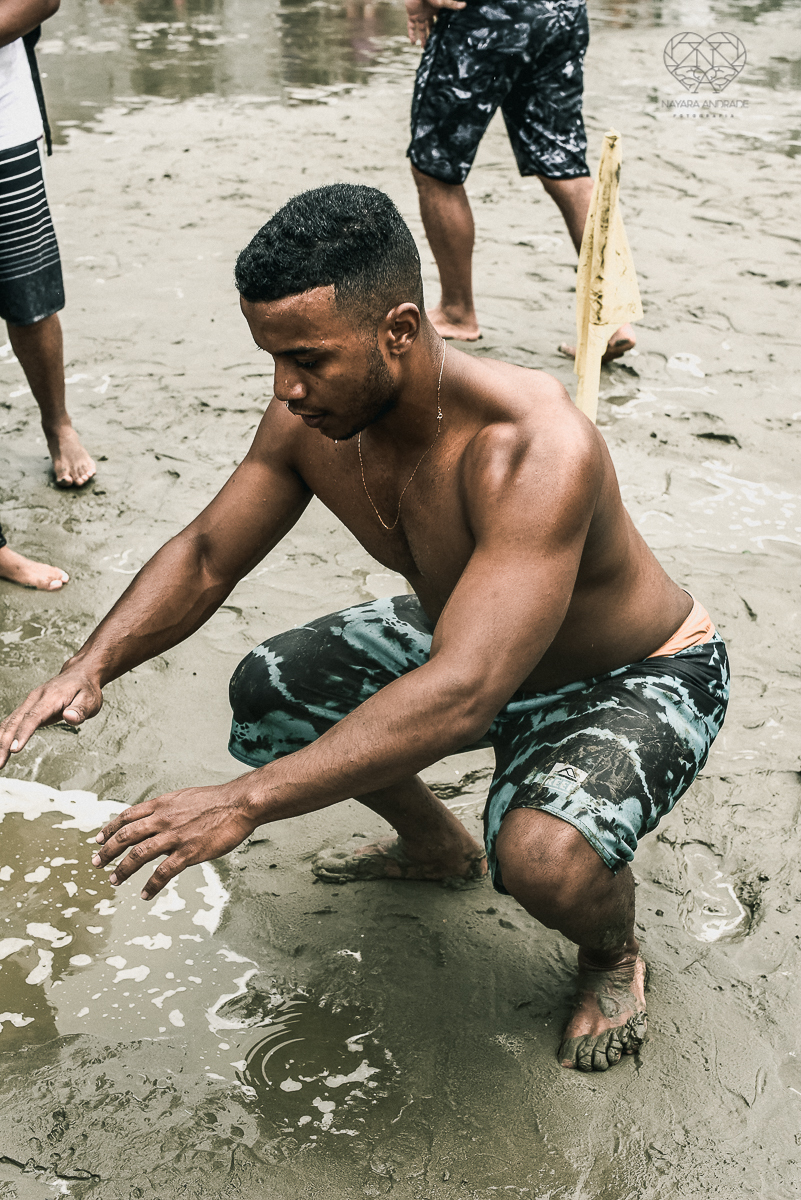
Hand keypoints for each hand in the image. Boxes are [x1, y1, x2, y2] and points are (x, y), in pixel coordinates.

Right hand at [0, 667, 102, 767]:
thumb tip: (69, 717)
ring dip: (0, 742)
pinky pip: (12, 722)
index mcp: (50, 697)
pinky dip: (2, 735)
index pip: (33, 717)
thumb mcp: (90, 700)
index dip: (23, 733)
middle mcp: (35, 699)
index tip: (14, 749)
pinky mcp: (28, 708)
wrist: (80, 674)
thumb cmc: (85, 688)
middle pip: (16, 721)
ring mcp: (29, 703)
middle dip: (4, 743)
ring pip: (10, 722)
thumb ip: (80, 710)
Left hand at [91, 781, 259, 899]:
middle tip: (96, 863)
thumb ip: (168, 809)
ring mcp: (174, 837)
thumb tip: (156, 817)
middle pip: (126, 837)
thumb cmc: (217, 800)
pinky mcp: (188, 853)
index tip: (99, 839)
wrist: (238, 804)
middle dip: (107, 851)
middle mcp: (163, 820)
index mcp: (162, 805)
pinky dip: (151, 885)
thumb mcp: (185, 797)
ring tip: (113, 880)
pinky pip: (163, 872)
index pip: (127, 817)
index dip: (110, 829)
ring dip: (122, 870)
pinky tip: (145, 894)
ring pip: (138, 855)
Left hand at [405, 0, 464, 46]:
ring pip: (421, 29)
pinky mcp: (412, 15)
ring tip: (424, 48)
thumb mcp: (442, 1)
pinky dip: (411, 34)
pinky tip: (413, 43)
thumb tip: (465, 5)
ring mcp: (420, 15)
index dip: (442, 27)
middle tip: (435, 44)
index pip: (439, 20)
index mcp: (436, 10)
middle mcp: (428, 13)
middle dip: (432, 35)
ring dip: (423, 38)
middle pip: (430, 26)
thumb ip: (452, 4)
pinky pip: (411, 27)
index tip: (444, 36)